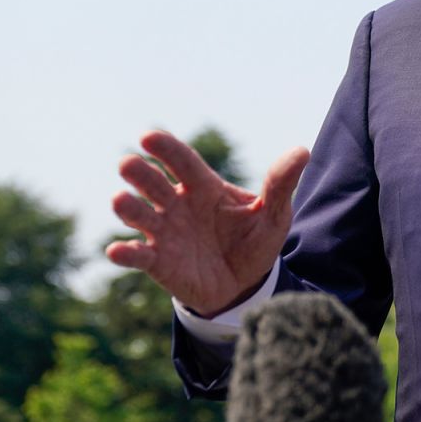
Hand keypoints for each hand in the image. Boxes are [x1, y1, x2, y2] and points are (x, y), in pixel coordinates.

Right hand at [106, 129, 309, 315]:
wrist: (246, 285)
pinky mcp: (157, 262)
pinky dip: (126, 252)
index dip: (166, 148)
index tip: (148, 136)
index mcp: (203, 186)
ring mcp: (164, 232)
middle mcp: (177, 204)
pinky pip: (138, 256)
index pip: (182, 160)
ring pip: (139, 214)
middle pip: (153, 183)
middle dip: (139, 173)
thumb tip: (302, 151)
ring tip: (120, 200)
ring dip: (128, 207)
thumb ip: (280, 183)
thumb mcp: (273, 213)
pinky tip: (118, 250)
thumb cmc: (255, 241)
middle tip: (128, 164)